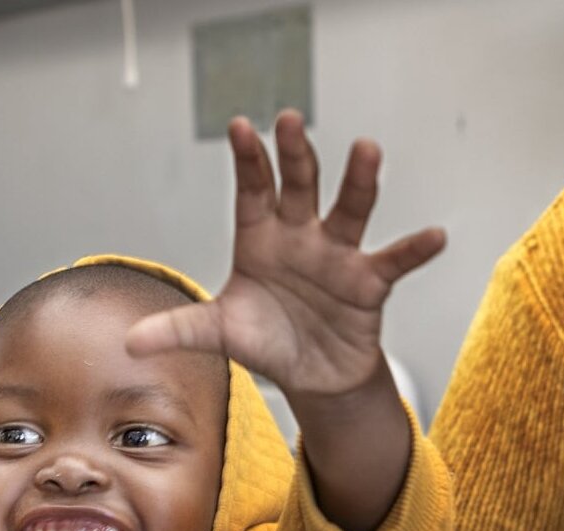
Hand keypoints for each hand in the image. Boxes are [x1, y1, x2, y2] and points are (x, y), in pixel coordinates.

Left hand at [127, 111, 444, 397]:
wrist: (311, 375)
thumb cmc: (266, 340)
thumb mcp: (218, 333)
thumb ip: (179, 330)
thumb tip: (129, 342)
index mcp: (260, 239)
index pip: (252, 192)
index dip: (247, 162)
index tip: (239, 127)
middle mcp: (301, 236)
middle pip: (298, 187)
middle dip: (294, 156)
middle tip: (290, 122)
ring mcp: (337, 255)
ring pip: (349, 210)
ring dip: (358, 181)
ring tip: (366, 148)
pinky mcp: (369, 283)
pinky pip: (394, 260)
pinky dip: (414, 249)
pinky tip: (434, 235)